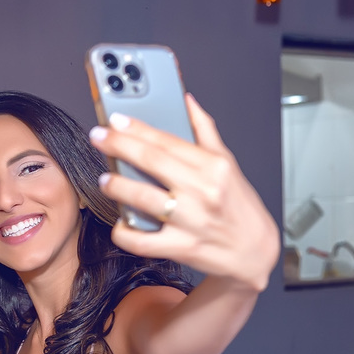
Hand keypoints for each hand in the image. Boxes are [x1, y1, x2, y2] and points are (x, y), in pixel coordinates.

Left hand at [90, 95, 279, 292]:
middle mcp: (203, 191)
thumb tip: (187, 102)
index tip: (116, 120)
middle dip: (118, 146)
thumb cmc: (239, 208)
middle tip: (99, 137)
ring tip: (105, 180)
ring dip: (117, 186)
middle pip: (151, 162)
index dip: (137, 128)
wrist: (254, 252)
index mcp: (214, 167)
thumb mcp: (228, 164)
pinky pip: (142, 240)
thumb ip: (205, 131)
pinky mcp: (181, 247)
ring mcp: (191, 220)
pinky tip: (120, 223)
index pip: (167, 140)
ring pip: (143, 198)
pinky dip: (125, 232)